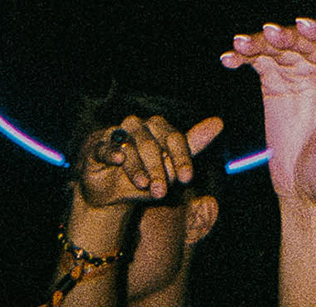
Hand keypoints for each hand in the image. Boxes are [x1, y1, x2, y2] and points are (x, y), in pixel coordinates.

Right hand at [76, 113, 223, 207]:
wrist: (112, 193)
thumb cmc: (145, 176)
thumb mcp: (170, 167)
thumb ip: (192, 146)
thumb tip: (218, 122)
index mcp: (159, 128)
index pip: (175, 138)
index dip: (182, 158)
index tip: (186, 179)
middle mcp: (138, 126)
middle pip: (152, 144)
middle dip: (159, 170)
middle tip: (161, 191)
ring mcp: (117, 133)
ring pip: (130, 146)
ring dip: (138, 168)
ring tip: (144, 186)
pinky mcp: (97, 145)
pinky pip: (106, 146)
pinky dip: (113, 152)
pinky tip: (120, 160)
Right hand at [221, 17, 315, 204]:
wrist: (306, 191)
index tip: (303, 27)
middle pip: (307, 40)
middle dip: (287, 34)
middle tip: (266, 34)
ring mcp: (300, 74)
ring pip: (281, 46)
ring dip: (260, 41)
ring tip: (240, 44)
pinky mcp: (276, 83)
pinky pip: (260, 62)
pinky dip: (244, 57)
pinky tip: (230, 59)